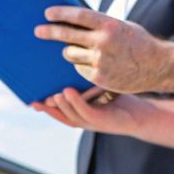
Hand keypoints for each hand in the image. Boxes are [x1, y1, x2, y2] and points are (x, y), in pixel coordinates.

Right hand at [30, 87, 149, 135]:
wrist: (143, 113)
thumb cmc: (121, 97)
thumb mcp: (100, 85)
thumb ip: (87, 76)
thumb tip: (76, 51)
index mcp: (79, 112)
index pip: (57, 108)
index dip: (43, 103)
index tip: (29, 95)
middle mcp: (82, 119)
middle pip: (59, 114)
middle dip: (45, 107)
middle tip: (32, 97)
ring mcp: (91, 122)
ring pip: (70, 114)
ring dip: (59, 105)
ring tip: (50, 93)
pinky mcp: (102, 120)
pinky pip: (85, 111)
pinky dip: (75, 103)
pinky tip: (67, 91)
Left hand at [33, 6, 166, 93]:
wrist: (158, 66)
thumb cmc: (138, 43)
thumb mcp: (121, 26)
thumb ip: (100, 25)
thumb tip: (74, 21)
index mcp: (109, 25)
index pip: (78, 16)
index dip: (60, 14)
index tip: (47, 13)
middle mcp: (103, 42)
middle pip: (67, 35)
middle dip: (50, 32)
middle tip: (38, 30)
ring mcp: (100, 61)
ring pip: (70, 54)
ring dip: (69, 52)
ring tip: (77, 51)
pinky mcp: (99, 77)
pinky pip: (79, 69)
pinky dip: (82, 66)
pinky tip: (92, 65)